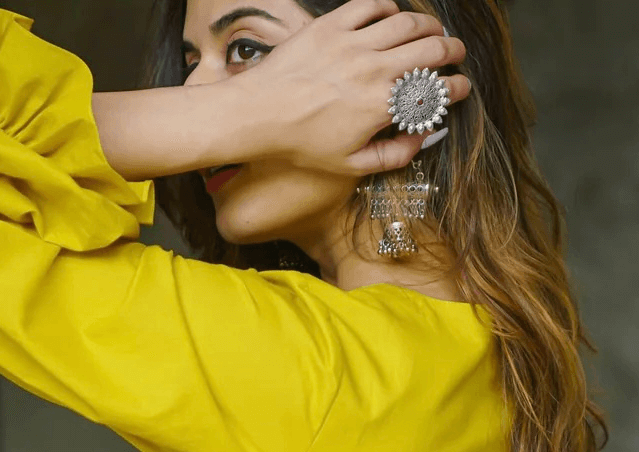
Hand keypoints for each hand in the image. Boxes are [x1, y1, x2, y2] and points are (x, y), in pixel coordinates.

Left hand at [241, 0, 471, 176]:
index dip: (457, 88)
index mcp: (381, 106)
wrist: (259, 114)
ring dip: (428, 26)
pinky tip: (393, 16)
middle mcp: (373, 69)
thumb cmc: (301, 143)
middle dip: (453, 51)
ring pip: (406, 22)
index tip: (462, 88)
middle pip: (431, 49)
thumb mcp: (350, 165)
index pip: (435, 91)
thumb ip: (393, 155)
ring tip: (434, 32)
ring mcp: (353, 43)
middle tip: (456, 55)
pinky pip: (370, 5)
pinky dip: (389, 8)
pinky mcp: (332, 25)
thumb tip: (421, 140)